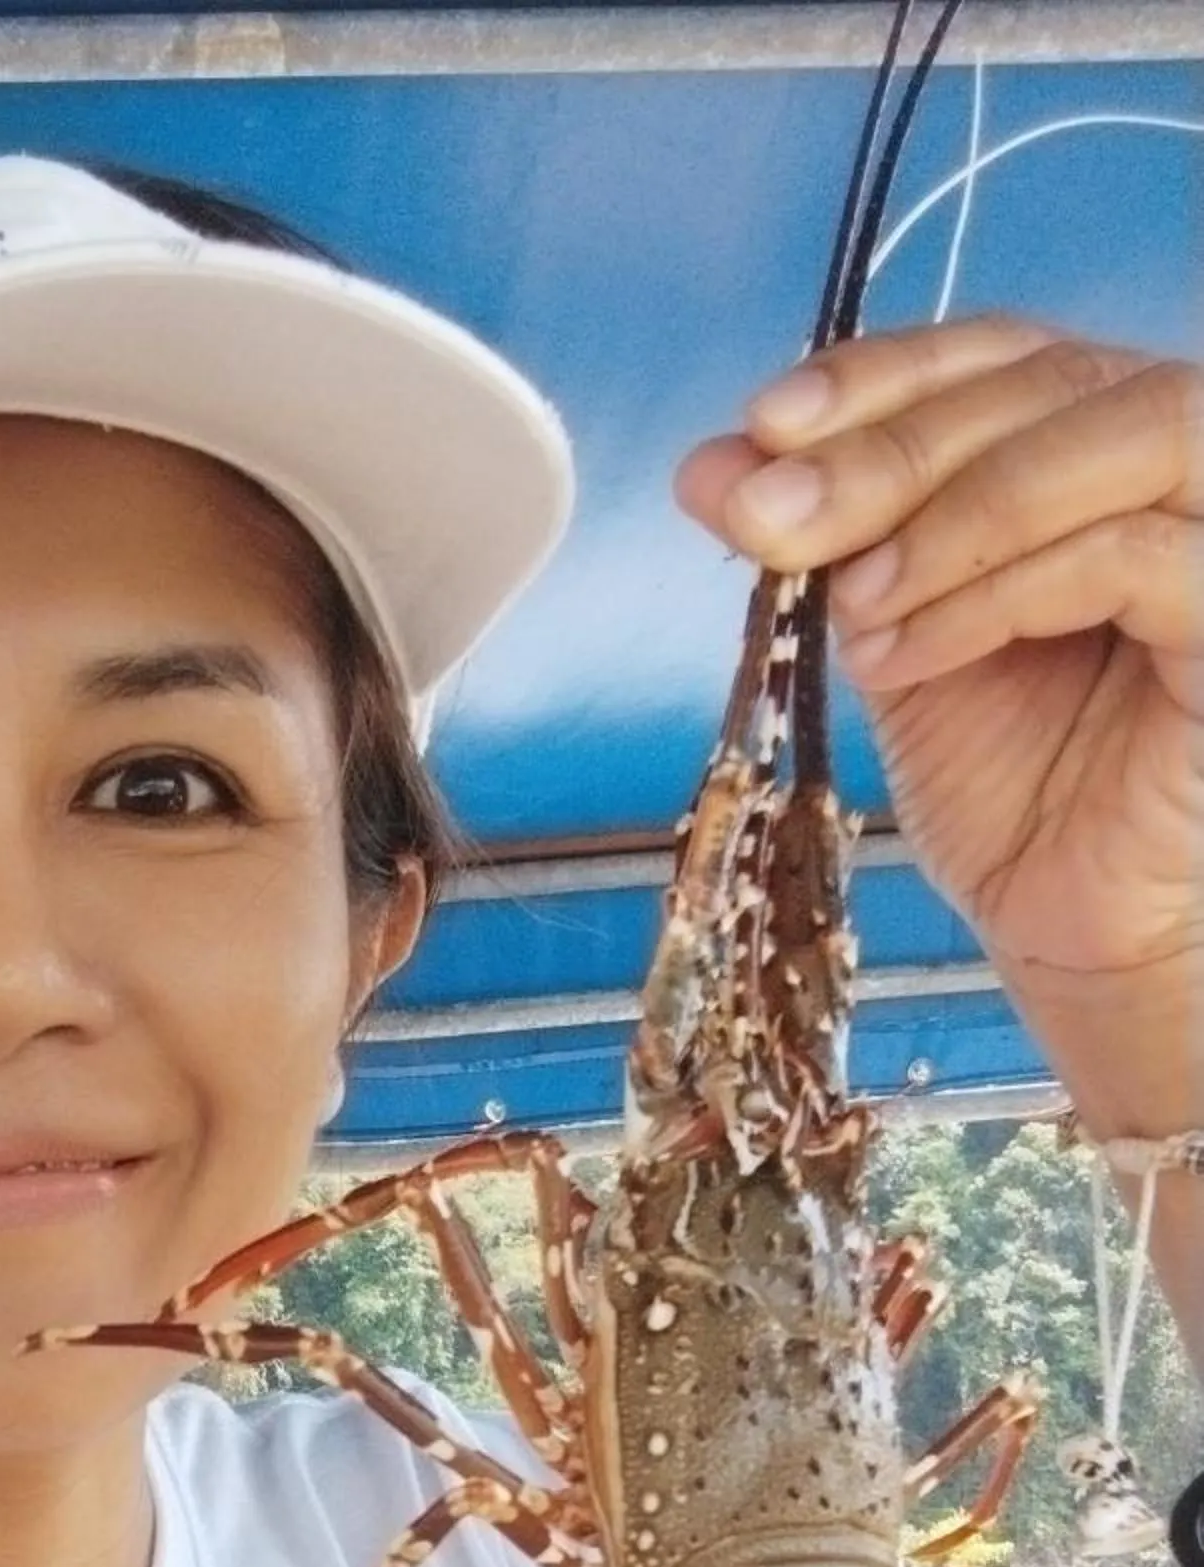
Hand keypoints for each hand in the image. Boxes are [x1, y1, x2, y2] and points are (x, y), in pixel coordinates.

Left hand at [674, 317, 1202, 1018]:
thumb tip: (712, 465)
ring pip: (1116, 436)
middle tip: (770, 521)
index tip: (764, 426)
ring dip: (952, 514)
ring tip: (853, 607)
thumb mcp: (888, 630)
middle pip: (1051, 381)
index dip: (882, 373)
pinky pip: (1130, 556)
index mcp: (1097, 437)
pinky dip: (998, 592)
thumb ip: (822, 540)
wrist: (1067, 915)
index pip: (1002, 349)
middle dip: (887, 448)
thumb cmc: (1003, 775)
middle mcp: (1184, 457)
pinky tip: (904, 654)